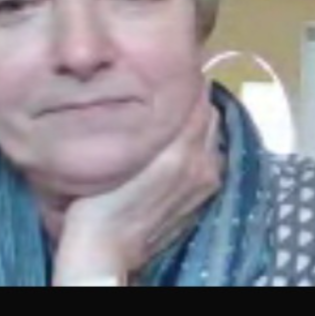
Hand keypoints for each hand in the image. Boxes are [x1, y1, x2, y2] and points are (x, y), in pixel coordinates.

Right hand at [52, 89, 221, 284]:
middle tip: (173, 90)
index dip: (190, 82)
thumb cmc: (103, 199)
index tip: (177, 69)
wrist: (107, 247)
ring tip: (175, 116)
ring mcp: (207, 181)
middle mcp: (205, 163)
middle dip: (196, 101)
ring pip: (211, 137)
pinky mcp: (203, 197)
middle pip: (210, 117)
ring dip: (199, 124)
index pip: (200, 100)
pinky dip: (201, 145)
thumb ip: (153, 122)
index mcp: (185, 149)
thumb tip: (170, 90)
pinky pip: (210, 159)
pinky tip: (180, 145)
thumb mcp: (126, 152)